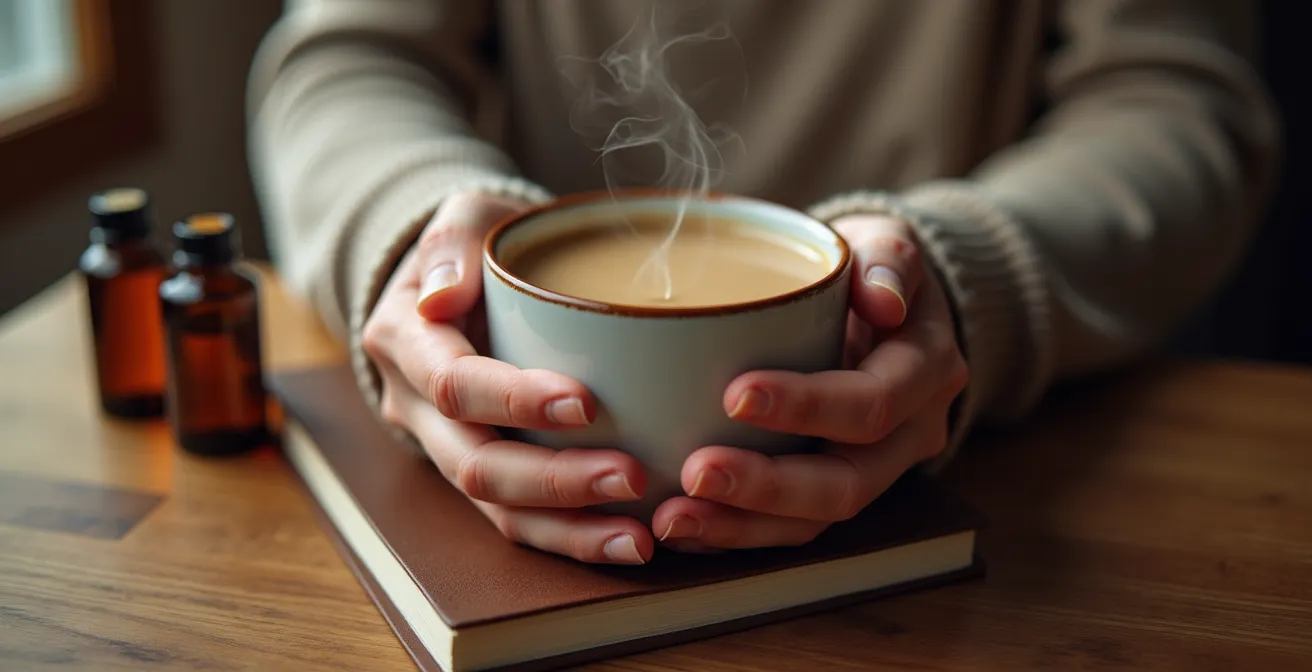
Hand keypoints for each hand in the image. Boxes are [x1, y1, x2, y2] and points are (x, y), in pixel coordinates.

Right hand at [362, 192, 654, 564]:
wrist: (464, 282)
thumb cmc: (478, 244)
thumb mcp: (464, 214)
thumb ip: (452, 238)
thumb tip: (441, 294)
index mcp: (404, 338)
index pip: (454, 383)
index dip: (515, 399)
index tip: (586, 401)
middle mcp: (415, 405)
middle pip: (475, 464)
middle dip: (554, 480)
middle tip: (632, 477)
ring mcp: (445, 448)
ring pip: (497, 509)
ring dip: (569, 527)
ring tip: (638, 537)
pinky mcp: (482, 474)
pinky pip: (519, 521)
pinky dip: (572, 536)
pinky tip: (629, 541)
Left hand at [652, 214, 967, 551]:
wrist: (877, 304)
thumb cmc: (868, 267)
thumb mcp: (884, 241)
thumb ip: (888, 256)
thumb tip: (883, 297)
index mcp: (926, 369)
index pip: (872, 402)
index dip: (808, 406)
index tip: (735, 394)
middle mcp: (910, 434)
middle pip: (846, 482)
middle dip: (767, 486)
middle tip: (696, 473)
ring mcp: (875, 471)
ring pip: (815, 520)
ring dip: (740, 526)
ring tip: (671, 518)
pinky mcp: (832, 491)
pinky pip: (789, 529)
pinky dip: (733, 533)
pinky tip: (681, 526)